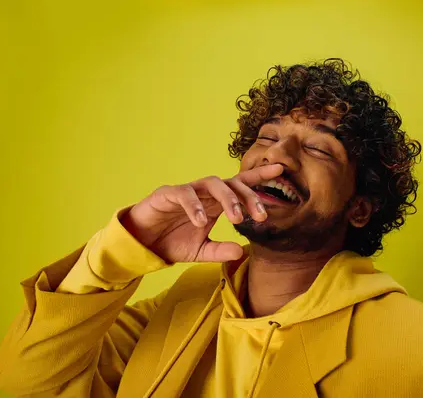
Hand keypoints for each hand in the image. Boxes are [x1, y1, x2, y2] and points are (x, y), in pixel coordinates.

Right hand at [120, 164, 282, 263]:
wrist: (141, 244)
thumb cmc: (172, 241)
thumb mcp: (200, 251)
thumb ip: (220, 250)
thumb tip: (242, 252)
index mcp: (215, 203)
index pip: (241, 185)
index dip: (260, 177)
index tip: (281, 170)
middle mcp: (204, 193)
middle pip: (232, 183)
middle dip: (248, 196)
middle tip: (260, 215)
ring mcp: (186, 191)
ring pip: (211, 183)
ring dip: (227, 199)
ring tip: (235, 218)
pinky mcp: (166, 194)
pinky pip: (183, 194)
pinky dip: (194, 206)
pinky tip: (201, 220)